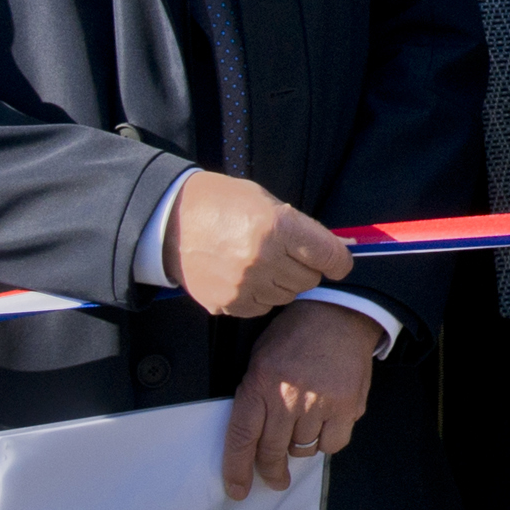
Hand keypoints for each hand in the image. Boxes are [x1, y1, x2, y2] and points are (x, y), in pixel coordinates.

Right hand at [163, 168, 349, 318]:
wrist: (169, 221)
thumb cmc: (221, 203)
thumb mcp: (265, 201)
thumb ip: (301, 228)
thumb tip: (337, 249)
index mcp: (278, 226)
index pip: (328, 256)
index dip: (339, 262)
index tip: (339, 264)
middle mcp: (263, 259)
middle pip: (309, 280)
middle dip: (304, 268)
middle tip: (287, 254)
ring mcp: (243, 285)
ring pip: (286, 296)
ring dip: (281, 283)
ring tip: (260, 263)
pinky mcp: (226, 303)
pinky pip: (261, 308)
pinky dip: (259, 296)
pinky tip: (243, 276)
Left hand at [221, 299, 380, 497]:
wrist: (338, 315)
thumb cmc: (295, 336)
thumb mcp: (260, 359)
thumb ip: (254, 397)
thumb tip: (250, 441)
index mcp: (260, 383)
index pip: (242, 436)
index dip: (237, 469)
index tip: (237, 490)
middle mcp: (288, 397)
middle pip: (272, 450)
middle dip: (271, 470)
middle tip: (274, 478)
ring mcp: (319, 403)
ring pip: (303, 449)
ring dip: (300, 446)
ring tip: (305, 425)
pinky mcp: (347, 406)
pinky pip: (332, 444)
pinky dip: (327, 441)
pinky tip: (326, 424)